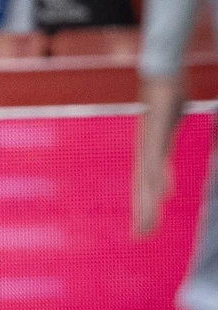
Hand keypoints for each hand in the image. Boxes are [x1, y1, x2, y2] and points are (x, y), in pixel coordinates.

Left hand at [135, 75, 183, 235]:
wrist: (161, 72)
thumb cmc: (166, 97)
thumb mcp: (169, 126)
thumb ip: (167, 146)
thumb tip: (168, 152)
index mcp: (150, 150)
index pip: (145, 184)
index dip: (144, 205)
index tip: (144, 226)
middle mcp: (147, 149)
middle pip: (143, 187)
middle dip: (143, 212)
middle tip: (141, 237)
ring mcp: (151, 141)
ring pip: (149, 178)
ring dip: (149, 202)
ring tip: (149, 223)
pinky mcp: (158, 132)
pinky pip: (159, 159)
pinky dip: (160, 178)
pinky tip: (162, 194)